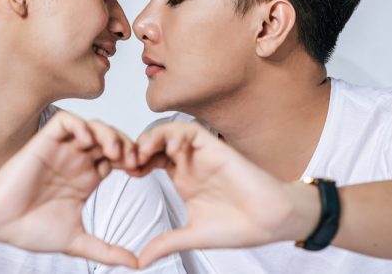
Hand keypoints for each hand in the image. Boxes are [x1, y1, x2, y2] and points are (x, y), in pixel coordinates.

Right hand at [0, 111, 139, 267]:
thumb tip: (136, 264)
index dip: (134, 160)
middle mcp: (77, 161)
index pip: (120, 158)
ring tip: (113, 151)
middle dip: (127, 144)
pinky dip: (80, 125)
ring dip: (108, 133)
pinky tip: (87, 141)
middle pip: (112, 138)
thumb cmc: (30, 229)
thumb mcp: (77, 241)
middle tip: (132, 160)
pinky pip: (67, 122)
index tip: (142, 172)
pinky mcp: (44, 142)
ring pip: (93, 126)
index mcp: (87, 178)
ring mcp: (62, 150)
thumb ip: (106, 252)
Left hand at [132, 122, 320, 267]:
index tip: (121, 172)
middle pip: (156, 142)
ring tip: (141, 152)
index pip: (150, 160)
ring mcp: (202, 155)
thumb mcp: (192, 236)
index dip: (133, 162)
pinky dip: (175, 133)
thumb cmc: (239, 227)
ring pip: (169, 131)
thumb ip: (165, 243)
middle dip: (137, 146)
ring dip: (152, 137)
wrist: (270, 222)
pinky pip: (191, 131)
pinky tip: (168, 148)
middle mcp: (190, 164)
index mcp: (182, 179)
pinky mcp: (215, 148)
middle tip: (125, 159)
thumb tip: (140, 261)